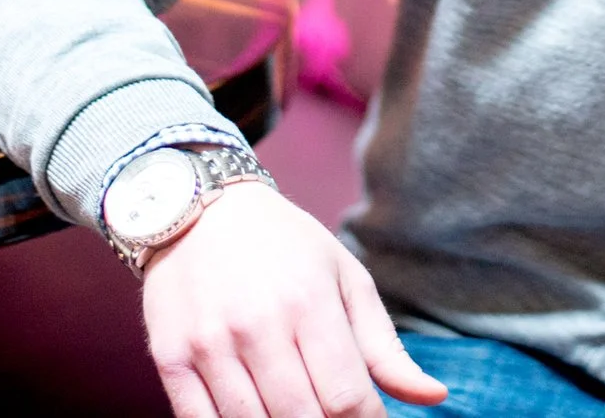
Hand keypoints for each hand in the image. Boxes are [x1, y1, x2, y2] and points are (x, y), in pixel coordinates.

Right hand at [141, 180, 449, 417]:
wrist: (198, 207)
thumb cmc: (283, 245)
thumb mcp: (344, 278)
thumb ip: (384, 347)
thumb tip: (434, 398)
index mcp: (309, 302)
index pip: (348, 399)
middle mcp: (257, 325)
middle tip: (334, 413)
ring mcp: (209, 345)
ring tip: (297, 407)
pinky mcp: (171, 358)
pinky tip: (254, 415)